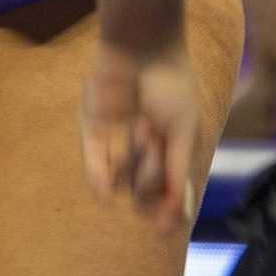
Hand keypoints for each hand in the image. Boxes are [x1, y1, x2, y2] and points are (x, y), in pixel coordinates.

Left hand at [81, 0, 201, 223]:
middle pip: (145, 187)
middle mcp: (143, 144)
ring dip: (135, 164)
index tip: (166, 230)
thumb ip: (176, 175)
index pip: (168, 189)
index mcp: (171, 144)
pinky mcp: (93, 128)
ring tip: (143, 131)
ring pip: (123, 177)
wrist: (143, 46)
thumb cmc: (170, 85)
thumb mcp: (182, 133)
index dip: (167, 209)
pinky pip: (95, 163)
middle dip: (152, 176)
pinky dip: (99, 178)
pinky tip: (105, 193)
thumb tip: (177, 218)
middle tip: (156, 144)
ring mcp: (117, 137)